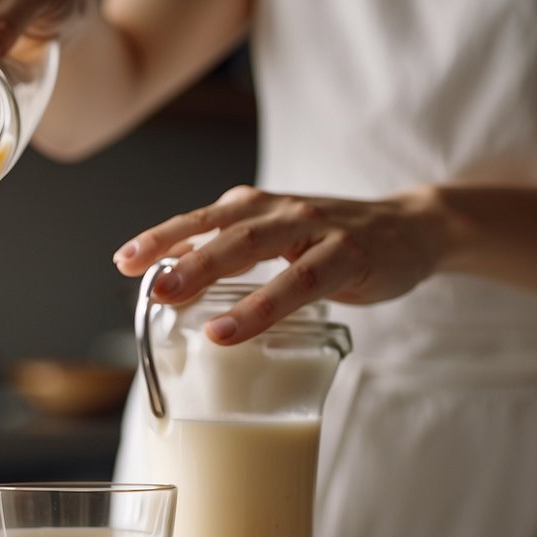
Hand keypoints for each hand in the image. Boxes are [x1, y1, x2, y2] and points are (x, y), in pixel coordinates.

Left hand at [113, 185, 444, 343]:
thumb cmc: (332, 241)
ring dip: (208, 271)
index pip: (201, 218)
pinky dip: (260, 306)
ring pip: (253, 247)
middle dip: (176, 252)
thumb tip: (174, 277)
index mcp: (257, 207)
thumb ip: (231, 253)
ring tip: (171, 299)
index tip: (124, 259)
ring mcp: (315, 229)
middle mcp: (280, 211)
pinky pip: (299, 282)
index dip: (161, 237)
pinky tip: (229, 329)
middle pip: (219, 228)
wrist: (412, 229)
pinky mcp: (347, 256)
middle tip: (141, 277)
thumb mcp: (276, 240)